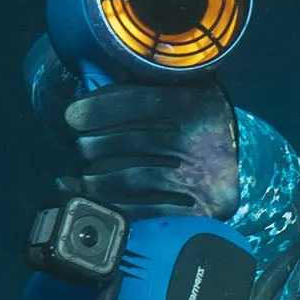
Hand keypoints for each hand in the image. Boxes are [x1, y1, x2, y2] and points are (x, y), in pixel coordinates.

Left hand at [64, 81, 239, 220]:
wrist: (228, 162)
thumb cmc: (189, 122)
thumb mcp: (174, 91)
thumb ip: (138, 89)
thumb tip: (87, 96)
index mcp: (196, 100)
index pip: (143, 101)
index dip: (101, 108)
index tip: (72, 116)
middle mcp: (202, 138)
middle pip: (135, 141)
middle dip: (96, 145)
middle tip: (82, 148)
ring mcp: (204, 176)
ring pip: (134, 178)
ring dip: (99, 178)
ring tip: (87, 178)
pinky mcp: (203, 208)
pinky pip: (148, 211)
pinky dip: (117, 205)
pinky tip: (97, 199)